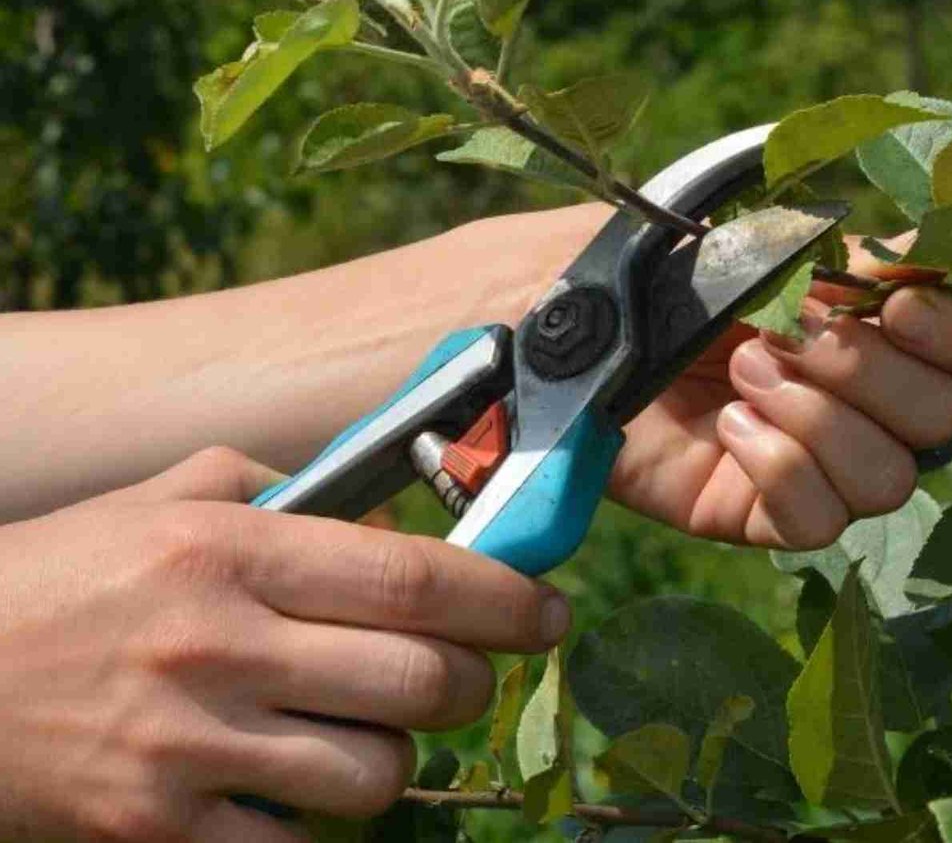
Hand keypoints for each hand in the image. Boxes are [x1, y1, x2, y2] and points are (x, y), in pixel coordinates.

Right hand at [0, 448, 569, 841]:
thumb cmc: (53, 579)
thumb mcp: (157, 501)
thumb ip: (275, 492)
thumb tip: (386, 507)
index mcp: (226, 551)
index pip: (412, 578)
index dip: (502, 599)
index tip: (548, 611)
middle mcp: (216, 645)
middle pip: (418, 681)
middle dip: (472, 685)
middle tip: (469, 677)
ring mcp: (185, 748)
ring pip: (373, 775)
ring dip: (395, 758)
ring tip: (366, 734)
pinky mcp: (154, 832)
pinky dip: (320, 829)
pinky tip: (300, 794)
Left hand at [609, 243, 951, 549]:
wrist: (558, 315)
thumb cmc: (660, 265)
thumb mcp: (759, 240)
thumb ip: (853, 257)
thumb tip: (923, 278)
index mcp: (887, 323)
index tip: (900, 306)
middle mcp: (870, 401)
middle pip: (947, 420)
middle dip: (866, 370)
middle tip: (782, 331)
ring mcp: (820, 464)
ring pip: (891, 481)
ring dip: (816, 418)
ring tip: (740, 373)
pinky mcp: (762, 515)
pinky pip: (816, 523)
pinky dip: (777, 469)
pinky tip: (725, 426)